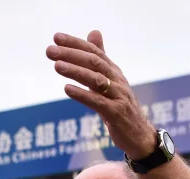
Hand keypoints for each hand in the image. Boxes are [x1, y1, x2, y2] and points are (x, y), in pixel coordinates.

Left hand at [45, 30, 157, 159]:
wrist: (140, 136)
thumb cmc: (121, 107)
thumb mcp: (110, 81)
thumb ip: (100, 58)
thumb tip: (93, 32)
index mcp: (114, 71)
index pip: (94, 52)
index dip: (75, 43)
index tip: (56, 38)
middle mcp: (117, 80)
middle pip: (94, 62)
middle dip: (71, 55)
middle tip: (50, 51)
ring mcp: (118, 97)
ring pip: (96, 79)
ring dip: (75, 71)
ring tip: (57, 66)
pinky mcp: (116, 114)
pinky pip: (98, 102)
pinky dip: (82, 94)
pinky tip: (67, 89)